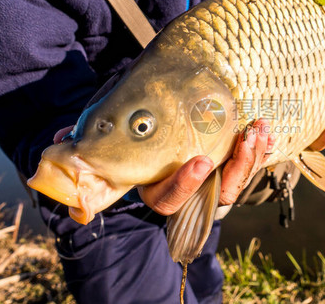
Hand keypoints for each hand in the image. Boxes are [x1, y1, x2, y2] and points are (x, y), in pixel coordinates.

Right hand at [53, 121, 273, 214]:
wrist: (154, 124)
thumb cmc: (129, 135)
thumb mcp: (112, 131)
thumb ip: (91, 136)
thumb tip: (58, 140)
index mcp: (156, 185)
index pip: (168, 200)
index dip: (184, 186)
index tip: (198, 161)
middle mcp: (187, 188)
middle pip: (215, 195)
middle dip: (235, 170)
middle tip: (246, 138)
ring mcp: (210, 178)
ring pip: (236, 181)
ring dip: (252, 156)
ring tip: (260, 126)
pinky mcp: (228, 163)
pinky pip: (248, 164)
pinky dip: (259, 148)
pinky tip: (266, 124)